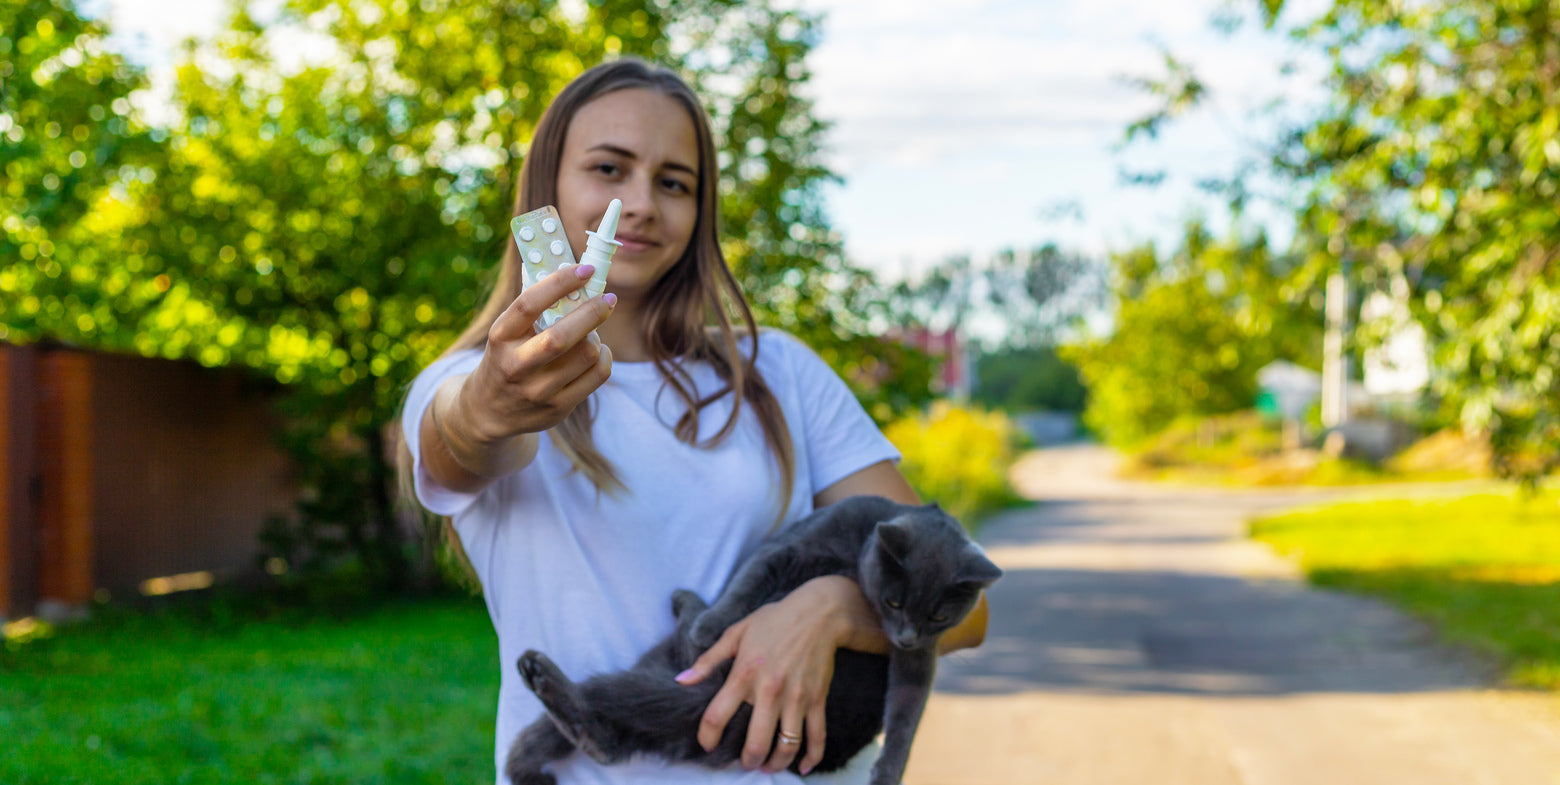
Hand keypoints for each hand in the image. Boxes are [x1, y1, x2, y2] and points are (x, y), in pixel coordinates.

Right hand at [456, 263, 615, 448]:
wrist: (488, 410)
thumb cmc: (506, 357)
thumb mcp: (506, 332)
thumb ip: (533, 307)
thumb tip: (571, 270)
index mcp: (500, 337)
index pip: (529, 304)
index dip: (560, 283)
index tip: (585, 269)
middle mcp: (515, 366)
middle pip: (562, 337)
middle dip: (592, 312)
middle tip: (608, 298)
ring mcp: (537, 391)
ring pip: (586, 354)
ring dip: (597, 336)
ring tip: (592, 331)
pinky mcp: (557, 408)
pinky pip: (597, 375)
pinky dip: (604, 357)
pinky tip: (597, 352)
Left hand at [676, 577, 859, 775]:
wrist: (819, 613)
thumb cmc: (774, 620)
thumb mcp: (736, 633)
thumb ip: (708, 660)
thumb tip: (681, 680)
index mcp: (744, 674)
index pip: (717, 716)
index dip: (708, 738)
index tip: (707, 745)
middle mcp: (769, 691)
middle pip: (755, 743)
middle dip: (747, 761)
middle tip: (743, 763)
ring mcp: (796, 698)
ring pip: (786, 746)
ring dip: (775, 764)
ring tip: (767, 766)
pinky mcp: (817, 700)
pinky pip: (817, 737)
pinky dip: (811, 758)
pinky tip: (802, 767)